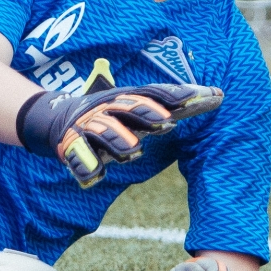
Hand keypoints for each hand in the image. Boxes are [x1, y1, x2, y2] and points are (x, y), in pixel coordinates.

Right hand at [16, 61, 222, 187]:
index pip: (154, 93)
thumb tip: (217, 95)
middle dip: (147, 113)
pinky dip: (87, 167)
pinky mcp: (72, 147)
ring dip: (119, 139)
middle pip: (129, 108)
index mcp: (125, 97)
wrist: (54, 119)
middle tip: (167, 121)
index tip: (199, 98)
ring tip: (134, 150)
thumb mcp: (135, 108)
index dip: (175, 96)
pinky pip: (80, 159)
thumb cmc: (108, 115)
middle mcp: (108, 109)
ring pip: (106, 133)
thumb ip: (170, 105)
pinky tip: (95, 177)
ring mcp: (89, 128)